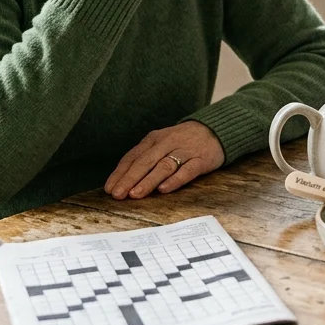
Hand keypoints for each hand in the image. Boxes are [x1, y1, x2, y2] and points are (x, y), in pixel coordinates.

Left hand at [105, 121, 224, 199]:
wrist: (214, 130)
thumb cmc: (182, 141)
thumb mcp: (161, 143)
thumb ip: (145, 158)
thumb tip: (123, 180)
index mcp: (154, 139)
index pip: (133, 156)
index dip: (120, 173)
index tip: (109, 189)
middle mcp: (167, 143)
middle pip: (145, 161)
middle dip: (129, 179)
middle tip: (118, 194)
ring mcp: (184, 151)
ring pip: (163, 166)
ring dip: (148, 181)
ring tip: (135, 194)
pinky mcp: (201, 159)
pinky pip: (187, 170)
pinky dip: (175, 180)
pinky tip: (164, 190)